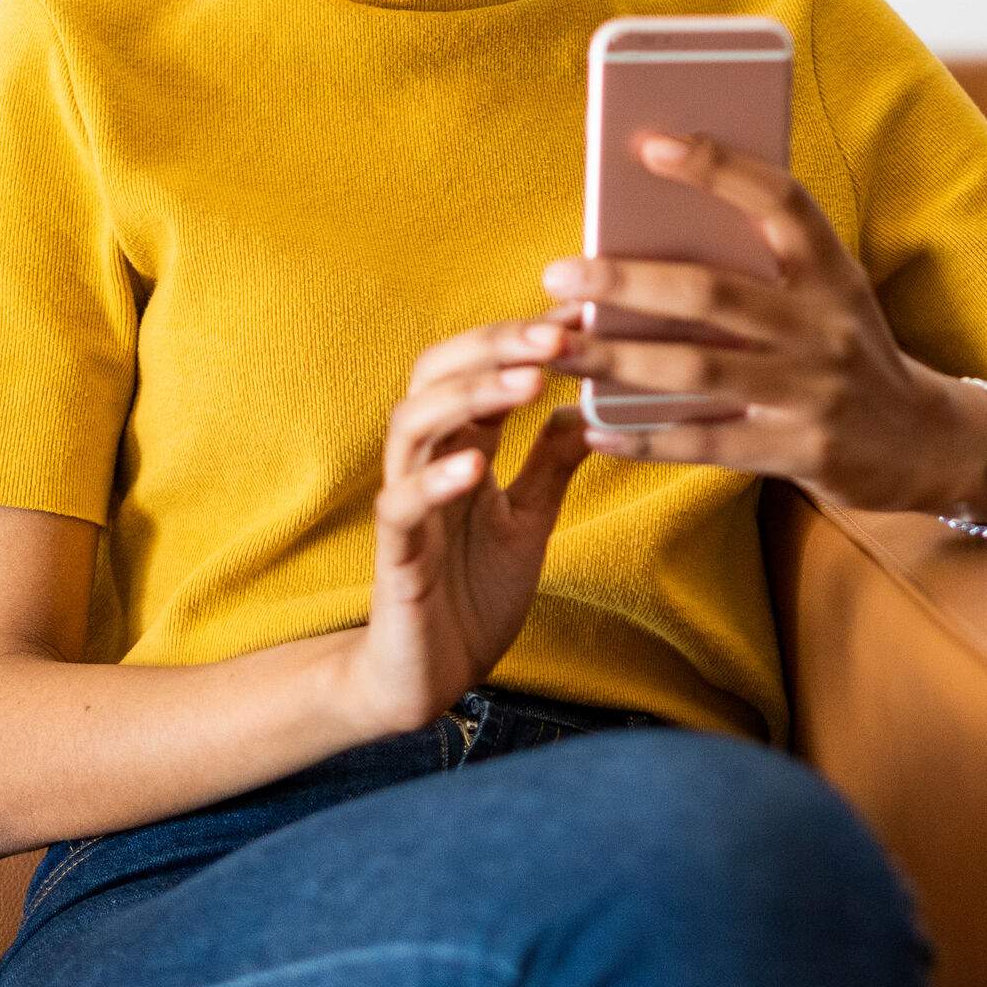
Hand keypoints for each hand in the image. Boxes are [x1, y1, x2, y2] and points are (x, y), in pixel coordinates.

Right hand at [331, 313, 593, 741]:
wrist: (432, 678)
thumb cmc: (474, 593)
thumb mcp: (531, 519)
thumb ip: (550, 461)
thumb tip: (591, 403)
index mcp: (463, 448)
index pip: (484, 368)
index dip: (526, 335)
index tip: (582, 307)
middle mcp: (428, 463)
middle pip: (438, 374)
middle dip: (496, 345)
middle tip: (557, 332)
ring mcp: (408, 505)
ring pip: (412, 425)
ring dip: (468, 395)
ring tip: (526, 380)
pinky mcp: (395, 556)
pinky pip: (402, 506)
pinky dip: (434, 480)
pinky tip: (475, 466)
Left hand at [541, 132, 986, 515]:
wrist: (922, 443)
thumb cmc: (849, 350)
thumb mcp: (830, 293)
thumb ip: (765, 263)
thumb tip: (653, 227)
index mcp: (833, 270)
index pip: (780, 200)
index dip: (717, 166)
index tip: (647, 143)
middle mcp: (827, 325)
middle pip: (713, 292)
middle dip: (627, 281)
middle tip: (560, 273)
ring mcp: (815, 391)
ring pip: (698, 369)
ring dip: (616, 358)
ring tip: (557, 349)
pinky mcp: (801, 451)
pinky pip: (707, 443)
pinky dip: (647, 436)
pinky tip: (598, 427)